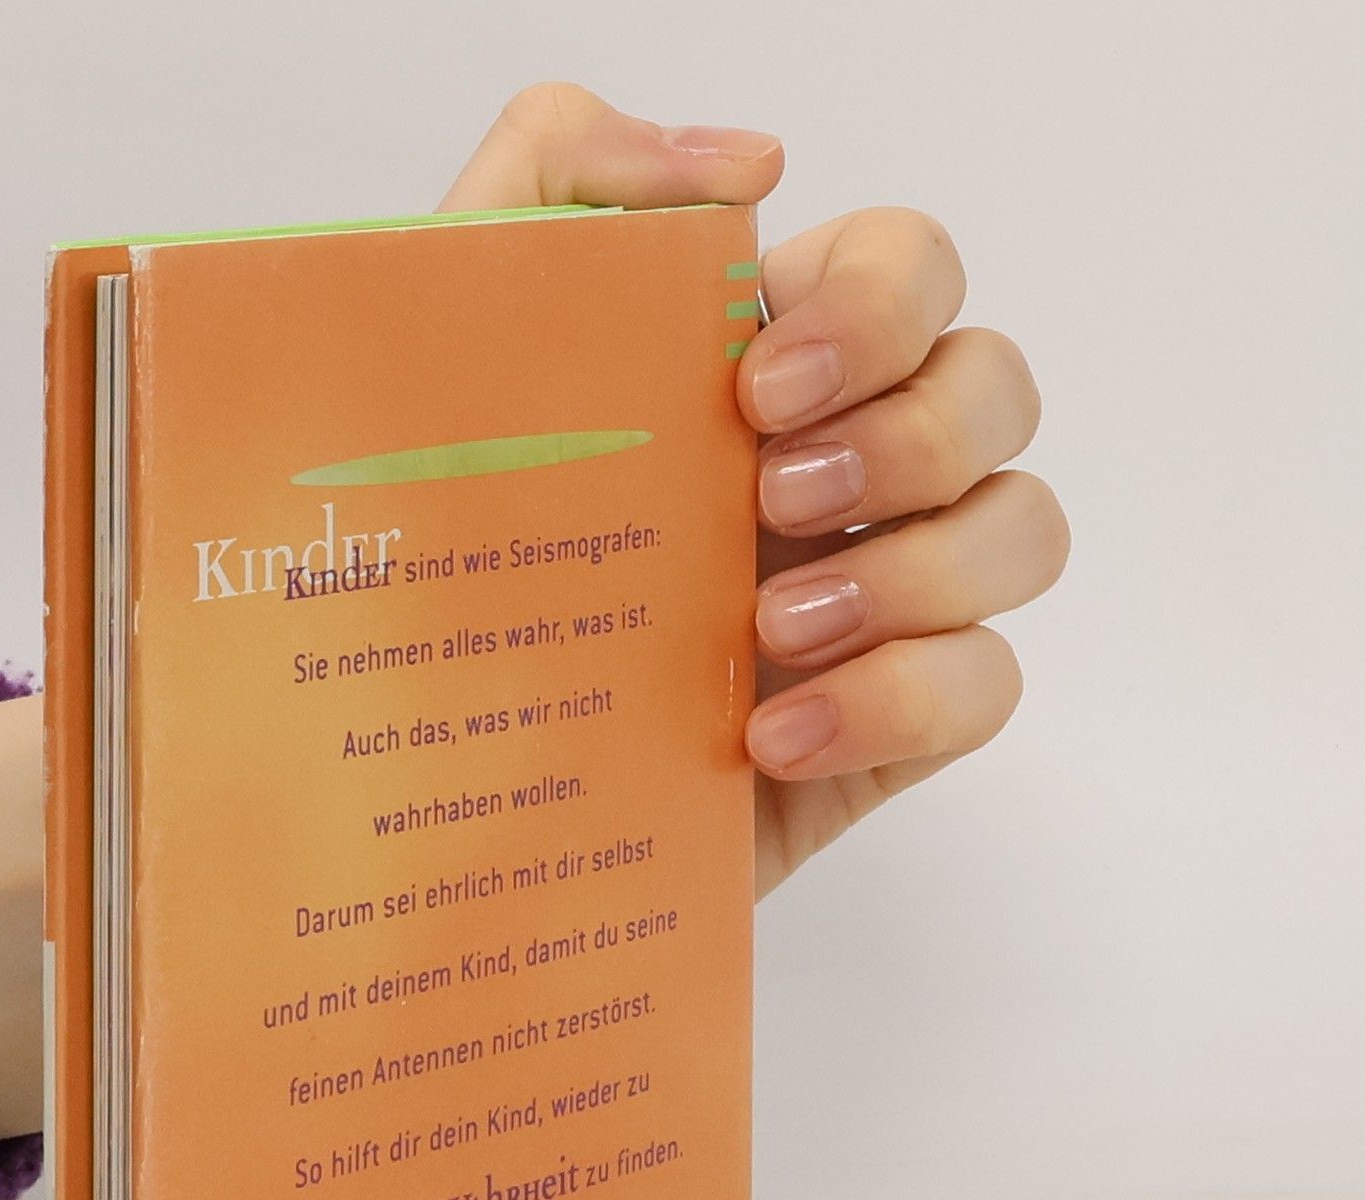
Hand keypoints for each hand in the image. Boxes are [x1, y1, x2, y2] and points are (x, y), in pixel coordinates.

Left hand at [440, 85, 1067, 895]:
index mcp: (756, 366)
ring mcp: (870, 598)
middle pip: (995, 386)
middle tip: (764, 505)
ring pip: (1021, 529)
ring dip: (914, 570)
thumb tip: (751, 161)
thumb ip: (555, 172)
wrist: (432, 783)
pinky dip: (898, 700)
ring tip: (767, 635)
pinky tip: (770, 737)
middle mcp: (836, 469)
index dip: (877, 307)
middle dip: (907, 437)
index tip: (756, 386)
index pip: (908, 266)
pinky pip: (986, 685)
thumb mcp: (443, 337)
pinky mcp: (879, 727)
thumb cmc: (435, 559)